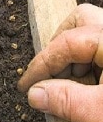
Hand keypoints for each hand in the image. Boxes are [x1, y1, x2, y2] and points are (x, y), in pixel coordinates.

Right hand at [18, 3, 102, 121]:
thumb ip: (66, 101)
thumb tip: (33, 95)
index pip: (66, 42)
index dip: (41, 64)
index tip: (27, 85)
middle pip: (81, 20)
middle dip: (58, 45)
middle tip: (51, 72)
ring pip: (91, 33)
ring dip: (73, 56)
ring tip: (69, 84)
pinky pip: (100, 49)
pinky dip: (88, 64)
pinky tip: (88, 87)